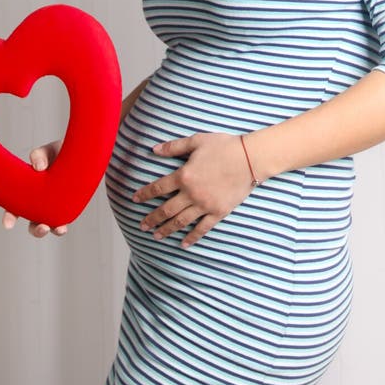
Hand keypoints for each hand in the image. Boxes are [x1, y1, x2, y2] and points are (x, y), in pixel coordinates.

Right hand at [1, 140, 67, 237]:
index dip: (9, 217)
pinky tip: (64, 225)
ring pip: (50, 227)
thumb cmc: (57, 153)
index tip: (8, 225)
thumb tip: (39, 167)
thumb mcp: (47, 151)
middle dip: (37, 230)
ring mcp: (54, 208)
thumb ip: (39, 155)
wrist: (78, 154)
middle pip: (34, 224)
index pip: (14, 207)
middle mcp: (39, 204)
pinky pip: (64, 220)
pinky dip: (63, 226)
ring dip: (52, 230)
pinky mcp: (68, 208)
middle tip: (42, 227)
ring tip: (59, 229)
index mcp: (28, 192)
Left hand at [132, 132, 255, 247]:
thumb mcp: (196, 141)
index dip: (145, 194)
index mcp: (184, 175)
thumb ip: (174, 147)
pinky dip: (192, 237)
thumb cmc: (223, 146)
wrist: (250, 158)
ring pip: (181, 221)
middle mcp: (191, 193)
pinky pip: (202, 228)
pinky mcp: (218, 212)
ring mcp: (205, 205)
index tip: (135, 200)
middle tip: (142, 226)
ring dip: (166, 230)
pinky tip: (183, 244)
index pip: (158, 188)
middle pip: (166, 209)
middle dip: (152, 218)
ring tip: (156, 236)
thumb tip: (153, 150)